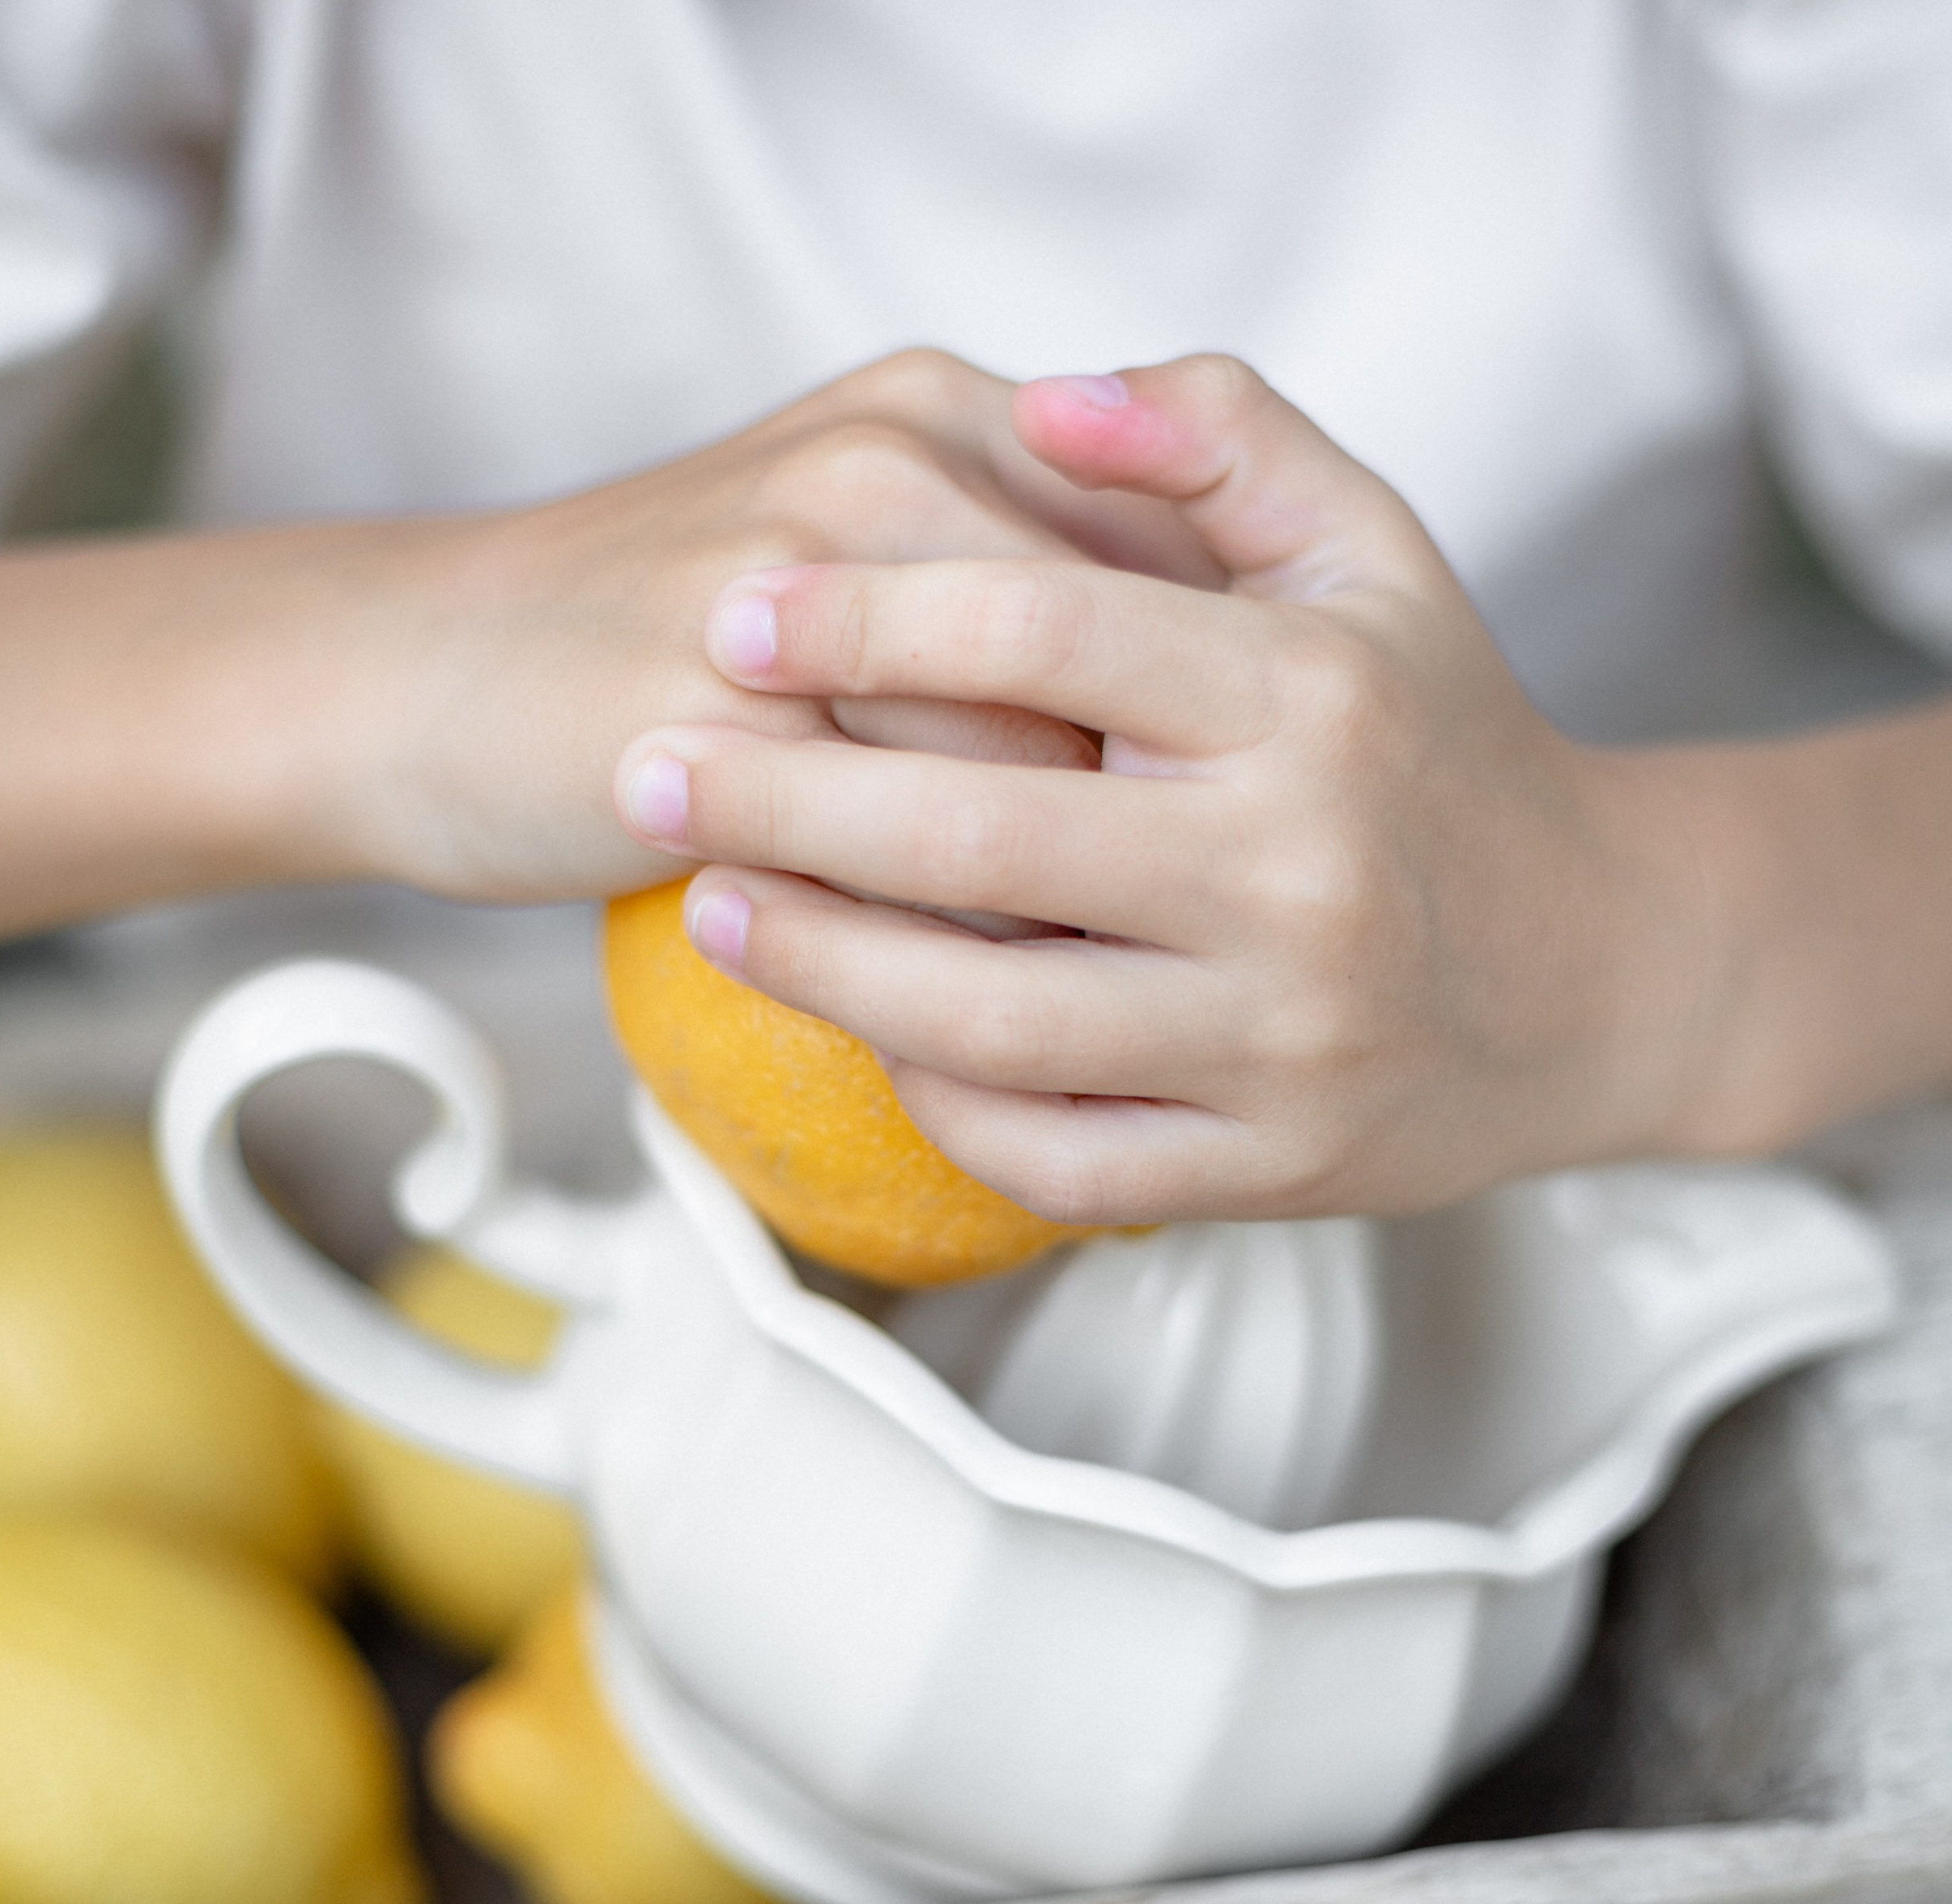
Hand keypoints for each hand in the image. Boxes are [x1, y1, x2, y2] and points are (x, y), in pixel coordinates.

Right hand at [300, 350, 1219, 901]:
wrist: (419, 671)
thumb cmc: (656, 635)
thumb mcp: (846, 555)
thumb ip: (1006, 583)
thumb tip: (1185, 717)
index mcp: (937, 413)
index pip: (1169, 555)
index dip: (1207, 707)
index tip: (1209, 812)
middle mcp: (884, 469)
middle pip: (1121, 668)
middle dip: (1155, 803)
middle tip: (1164, 908)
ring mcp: (796, 590)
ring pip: (1032, 765)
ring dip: (1067, 880)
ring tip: (1064, 950)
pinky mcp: (716, 724)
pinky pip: (909, 852)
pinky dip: (956, 929)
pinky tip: (945, 965)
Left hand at [611, 356, 1719, 1220]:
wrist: (1599, 972)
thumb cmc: (1442, 745)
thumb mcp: (1376, 556)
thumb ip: (1224, 440)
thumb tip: (1044, 394)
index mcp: (1312, 701)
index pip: (1045, 635)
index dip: (864, 619)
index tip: (735, 614)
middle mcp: (1298, 876)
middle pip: (977, 838)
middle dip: (776, 800)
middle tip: (645, 769)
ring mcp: (1283, 1041)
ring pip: (992, 1023)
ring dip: (819, 966)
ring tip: (706, 904)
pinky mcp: (1270, 1169)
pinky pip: (1059, 1159)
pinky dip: (937, 1106)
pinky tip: (863, 1035)